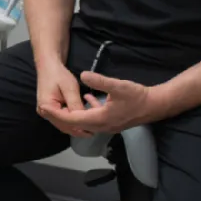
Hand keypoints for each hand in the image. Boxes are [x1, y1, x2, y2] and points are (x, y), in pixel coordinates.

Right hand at [36, 62, 91, 136]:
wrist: (48, 65)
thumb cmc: (58, 74)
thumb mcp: (69, 87)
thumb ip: (75, 104)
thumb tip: (84, 118)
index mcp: (46, 107)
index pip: (65, 121)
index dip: (79, 126)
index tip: (94, 128)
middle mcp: (44, 112)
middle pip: (63, 125)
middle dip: (78, 129)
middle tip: (94, 132)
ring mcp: (46, 112)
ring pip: (63, 124)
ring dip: (75, 126)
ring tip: (91, 129)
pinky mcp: (50, 110)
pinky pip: (62, 119)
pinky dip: (72, 121)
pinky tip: (82, 121)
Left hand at [41, 71, 162, 134]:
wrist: (156, 105)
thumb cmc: (137, 96)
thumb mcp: (117, 86)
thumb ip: (99, 81)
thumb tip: (83, 74)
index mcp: (99, 119)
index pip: (72, 119)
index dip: (57, 114)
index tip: (44, 108)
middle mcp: (101, 126)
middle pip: (75, 123)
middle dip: (61, 115)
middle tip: (48, 106)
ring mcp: (107, 125)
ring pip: (84, 121)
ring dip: (73, 113)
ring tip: (63, 103)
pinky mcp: (112, 120)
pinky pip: (94, 117)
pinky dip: (87, 109)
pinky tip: (87, 98)